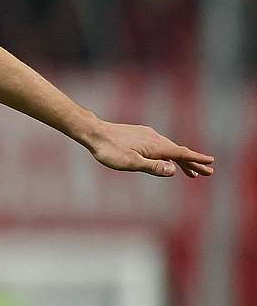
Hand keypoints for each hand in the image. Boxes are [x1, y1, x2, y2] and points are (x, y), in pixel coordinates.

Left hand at [86, 121, 214, 177]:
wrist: (93, 132)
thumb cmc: (110, 150)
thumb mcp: (131, 163)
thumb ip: (153, 167)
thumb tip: (174, 170)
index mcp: (156, 146)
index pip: (181, 154)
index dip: (196, 159)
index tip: (211, 163)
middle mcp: (155, 138)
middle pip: (178, 152)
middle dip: (193, 163)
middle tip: (207, 173)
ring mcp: (147, 135)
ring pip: (169, 149)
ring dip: (181, 160)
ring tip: (190, 172)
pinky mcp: (139, 134)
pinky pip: (160, 145)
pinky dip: (168, 154)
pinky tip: (166, 159)